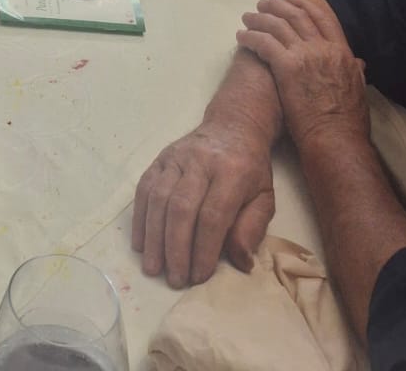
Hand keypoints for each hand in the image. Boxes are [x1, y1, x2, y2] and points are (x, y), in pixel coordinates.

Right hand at [132, 116, 275, 286]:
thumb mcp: (265, 197)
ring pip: (159, 198)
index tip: (199, 276)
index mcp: (232, 172)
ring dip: (154, 237)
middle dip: (176, 248)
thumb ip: (253, 229)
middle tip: (174, 279)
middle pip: (182, 208)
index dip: (204, 249)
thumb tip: (240, 263)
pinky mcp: (161, 157)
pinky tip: (140, 243)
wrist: (233, 125)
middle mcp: (201, 161)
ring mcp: (177, 157)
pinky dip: (140, 217)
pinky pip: (145, 188)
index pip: (213, 215)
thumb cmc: (251, 168)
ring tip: (153, 268)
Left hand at [237, 0, 368, 149]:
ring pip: (277, 26)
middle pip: (296, 17)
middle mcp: (323, 48)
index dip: (304, 5)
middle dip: (276, 6)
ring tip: (247, 18)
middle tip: (263, 4)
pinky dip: (250, 37)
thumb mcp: (358, 90)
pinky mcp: (287, 67)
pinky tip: (241, 38)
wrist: (336, 140)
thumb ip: (356, 72)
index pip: (321, 18)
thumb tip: (359, 62)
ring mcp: (305, 55)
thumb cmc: (348, 122)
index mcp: (341, 52)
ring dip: (259, 19)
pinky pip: (264, 43)